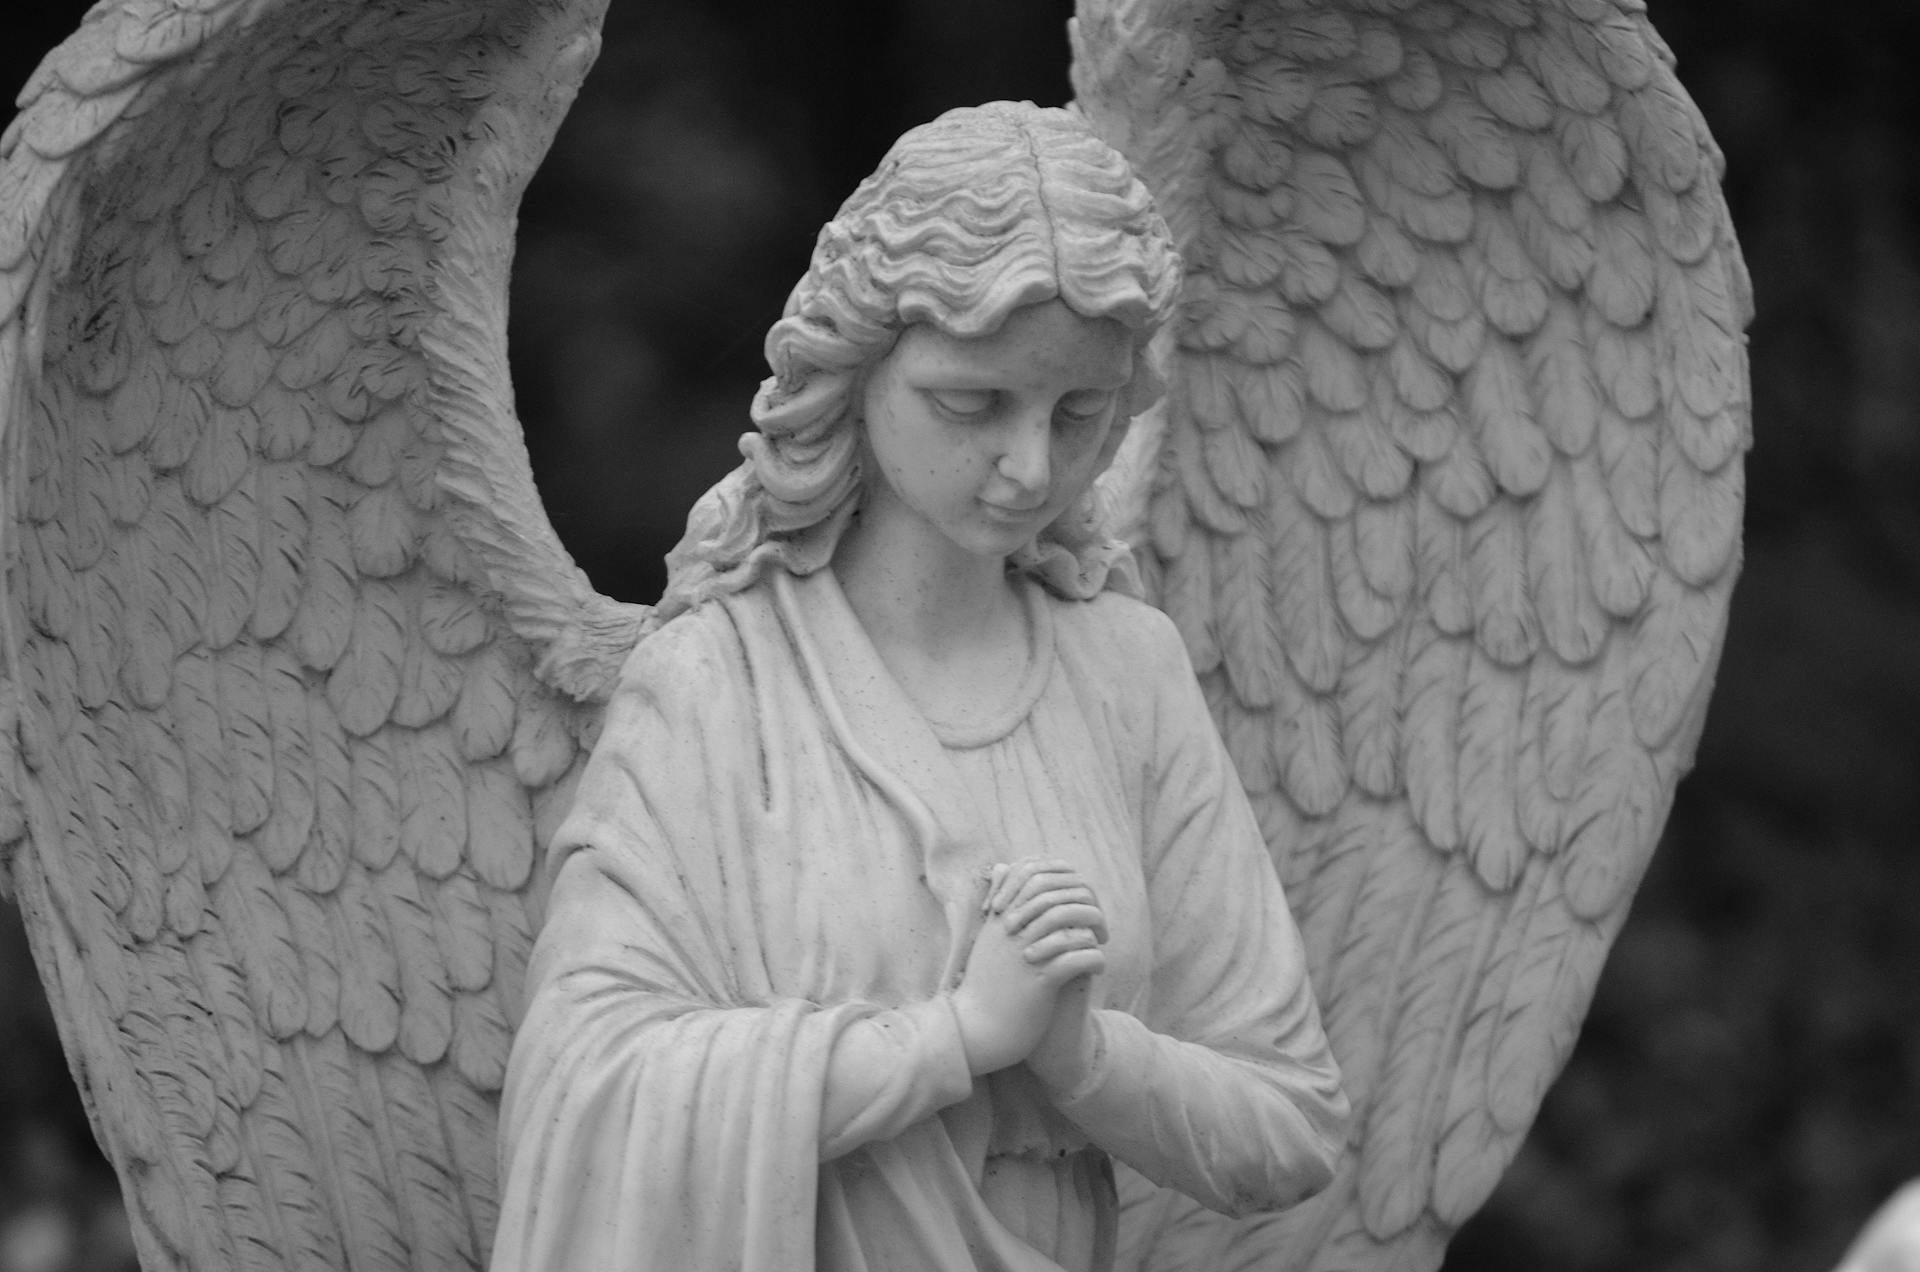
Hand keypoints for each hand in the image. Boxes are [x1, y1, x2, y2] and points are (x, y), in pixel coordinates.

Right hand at [949, 859, 1106, 1074]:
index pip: (1039, 880)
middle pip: (1061, 899)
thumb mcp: (989, 938)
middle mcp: (1014, 932)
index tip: (1082, 902)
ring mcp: (1027, 955)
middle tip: (1099, 925)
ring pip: (1073, 926)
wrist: (977, 1029)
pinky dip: (1094, 959)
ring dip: (1094, 933)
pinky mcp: (1040, 981)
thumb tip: (1003, 866)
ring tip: (1100, 944)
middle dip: (1087, 907)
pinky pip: (1078, 958)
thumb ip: (1000, 905)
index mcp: (1003, 918)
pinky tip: (1097, 968)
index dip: (1068, 886)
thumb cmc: (987, 984)